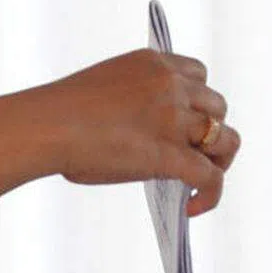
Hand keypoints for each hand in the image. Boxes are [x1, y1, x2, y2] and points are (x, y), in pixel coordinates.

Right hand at [40, 49, 241, 215]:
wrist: (46, 126)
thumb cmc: (60, 113)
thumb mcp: (108, 90)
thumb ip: (138, 105)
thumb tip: (150, 142)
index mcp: (153, 64)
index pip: (198, 75)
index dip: (198, 101)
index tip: (188, 119)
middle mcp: (171, 86)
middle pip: (217, 107)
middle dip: (210, 131)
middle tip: (195, 154)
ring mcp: (174, 120)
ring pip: (225, 140)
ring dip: (219, 161)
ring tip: (201, 181)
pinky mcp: (171, 154)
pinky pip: (210, 177)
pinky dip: (210, 195)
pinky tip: (193, 208)